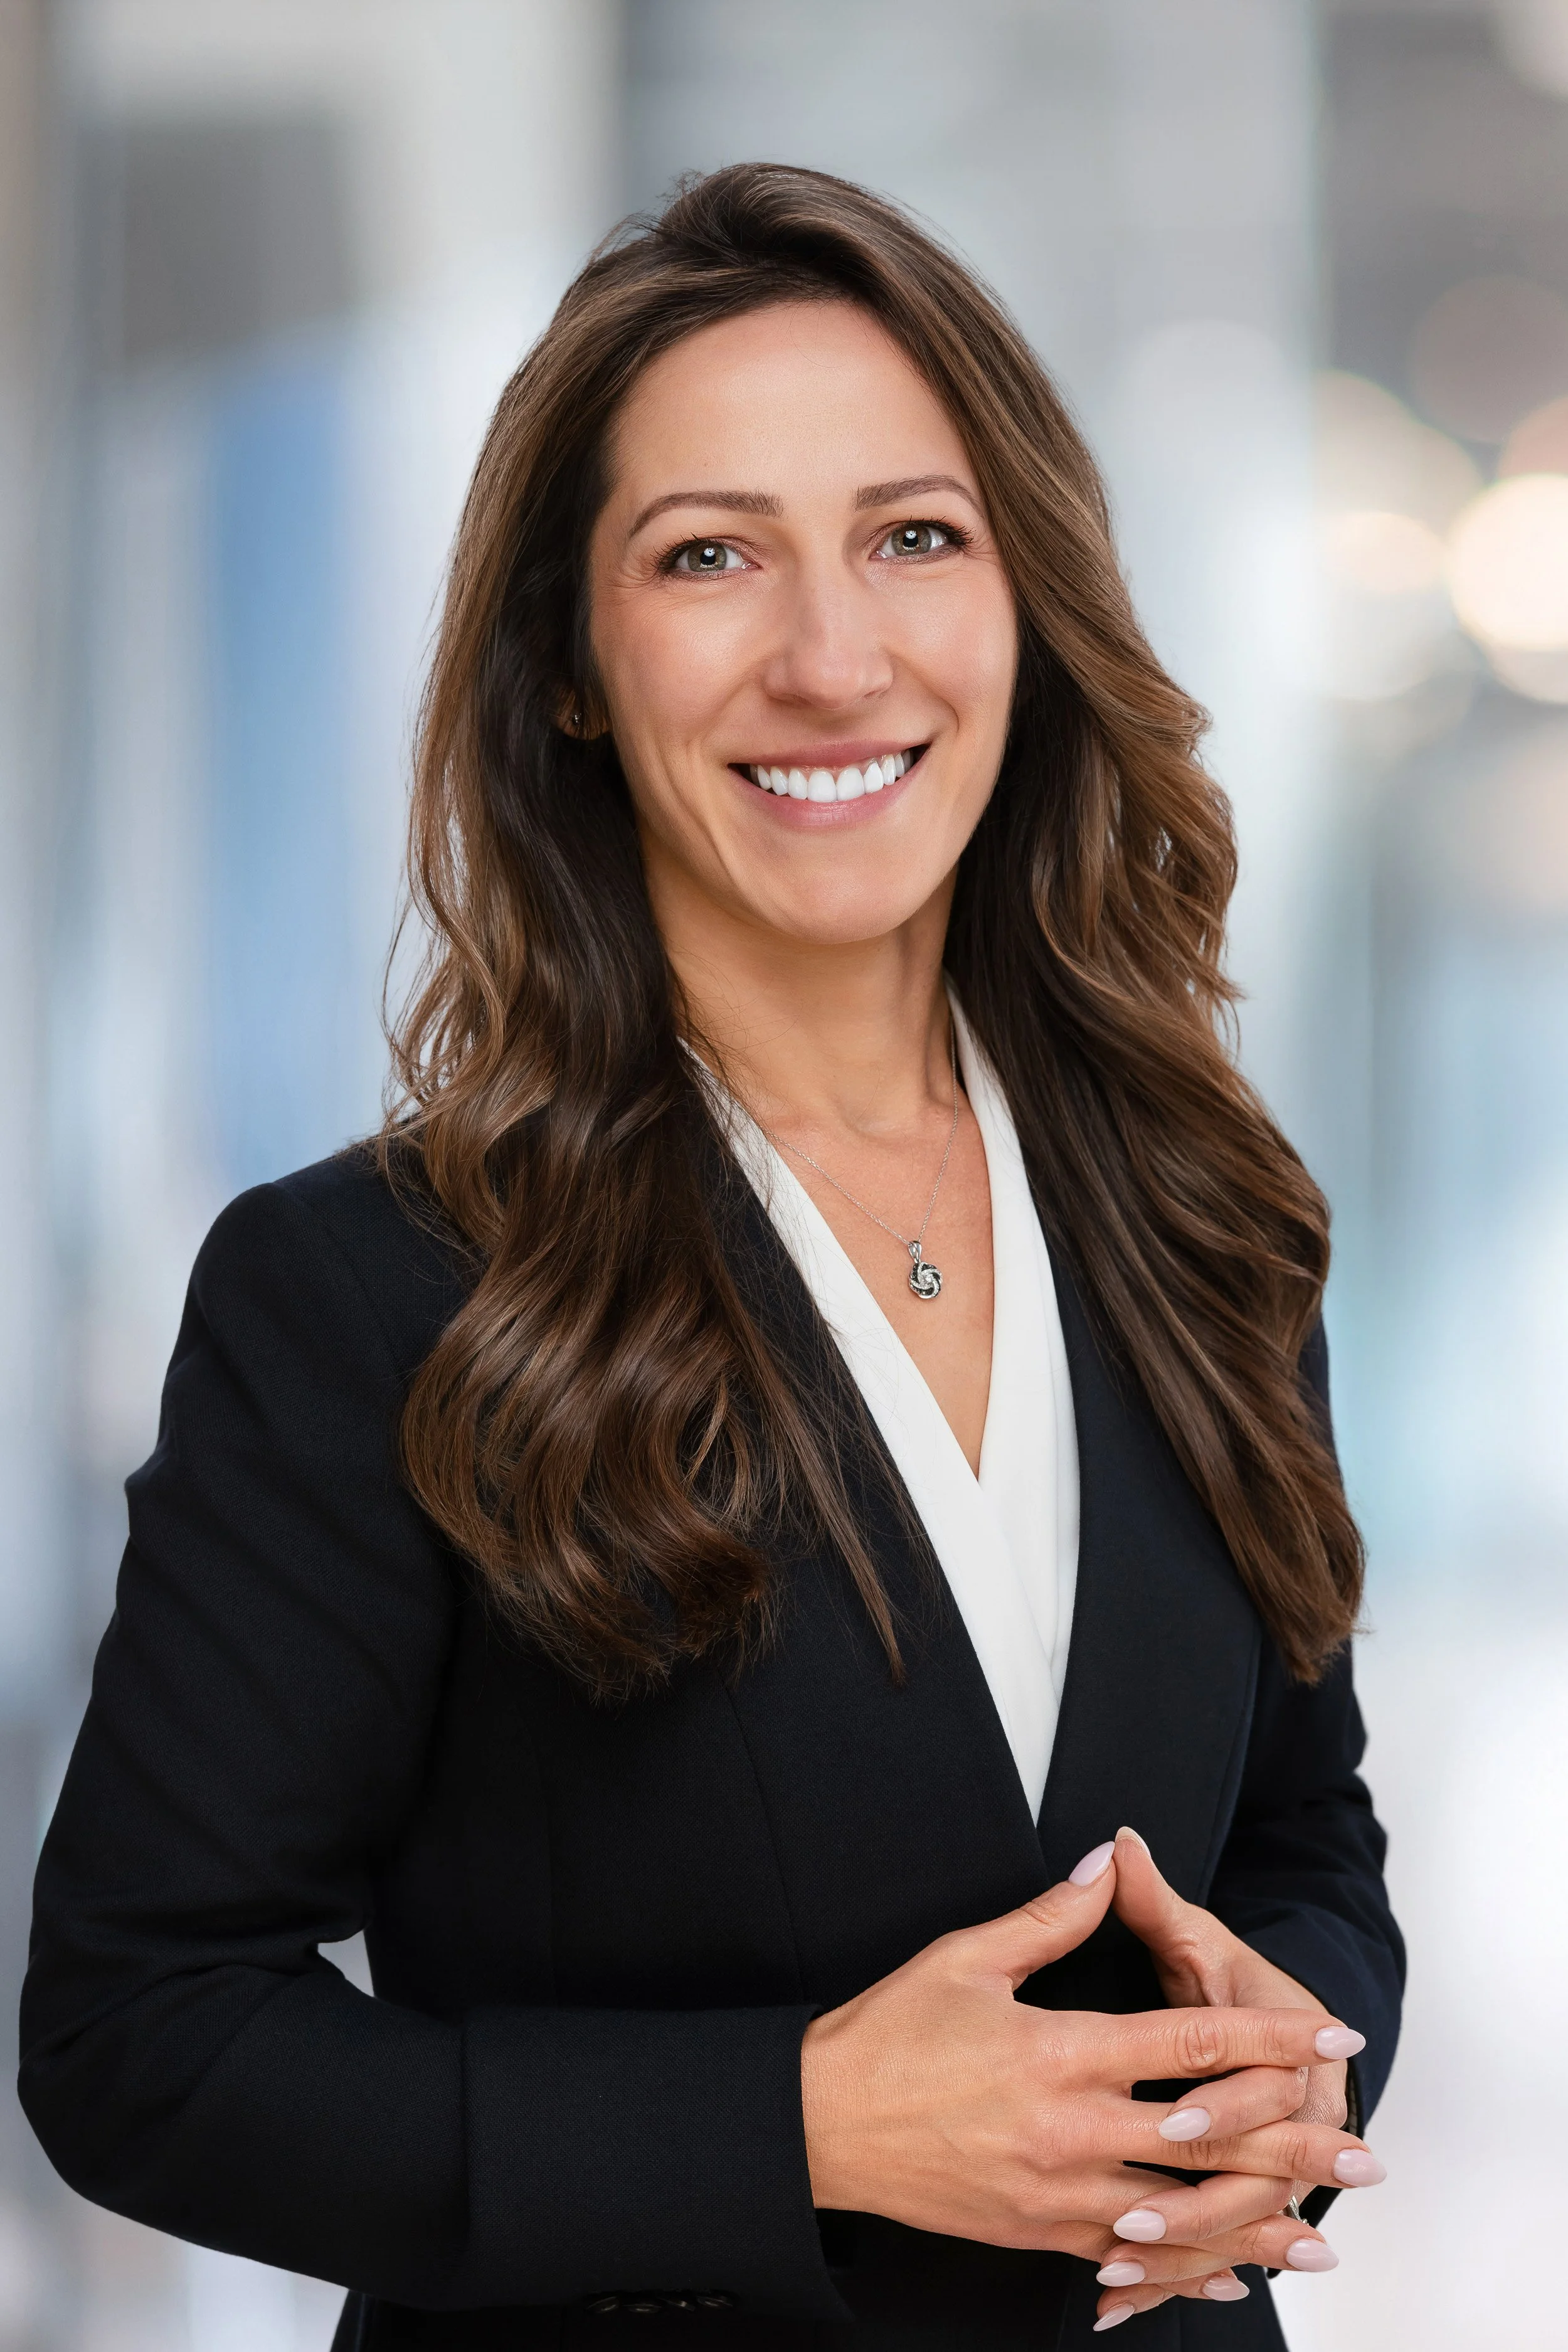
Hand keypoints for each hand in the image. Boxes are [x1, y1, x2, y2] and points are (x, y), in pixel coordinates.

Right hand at [799, 1842, 1370, 2284]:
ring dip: (1256, 2224)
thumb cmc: (889, 2033)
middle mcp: (1071, 2129)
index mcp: (1062, 2051)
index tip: (1329, 2035)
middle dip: (1292, 2146)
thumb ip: (1050, 1918)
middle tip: (1362, 2153)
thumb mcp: (967, 1957)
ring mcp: (1055, 2192)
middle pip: (1207, 2140)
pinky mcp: (1033, 2232)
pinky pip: (1125, 2257)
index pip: (1191, 2046)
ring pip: (1179, 2213)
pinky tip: (1227, 2277)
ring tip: (1318, 2237)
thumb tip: (1106, 1864)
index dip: (1269, 2040)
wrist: (819, 2124)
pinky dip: (1183, 2269)